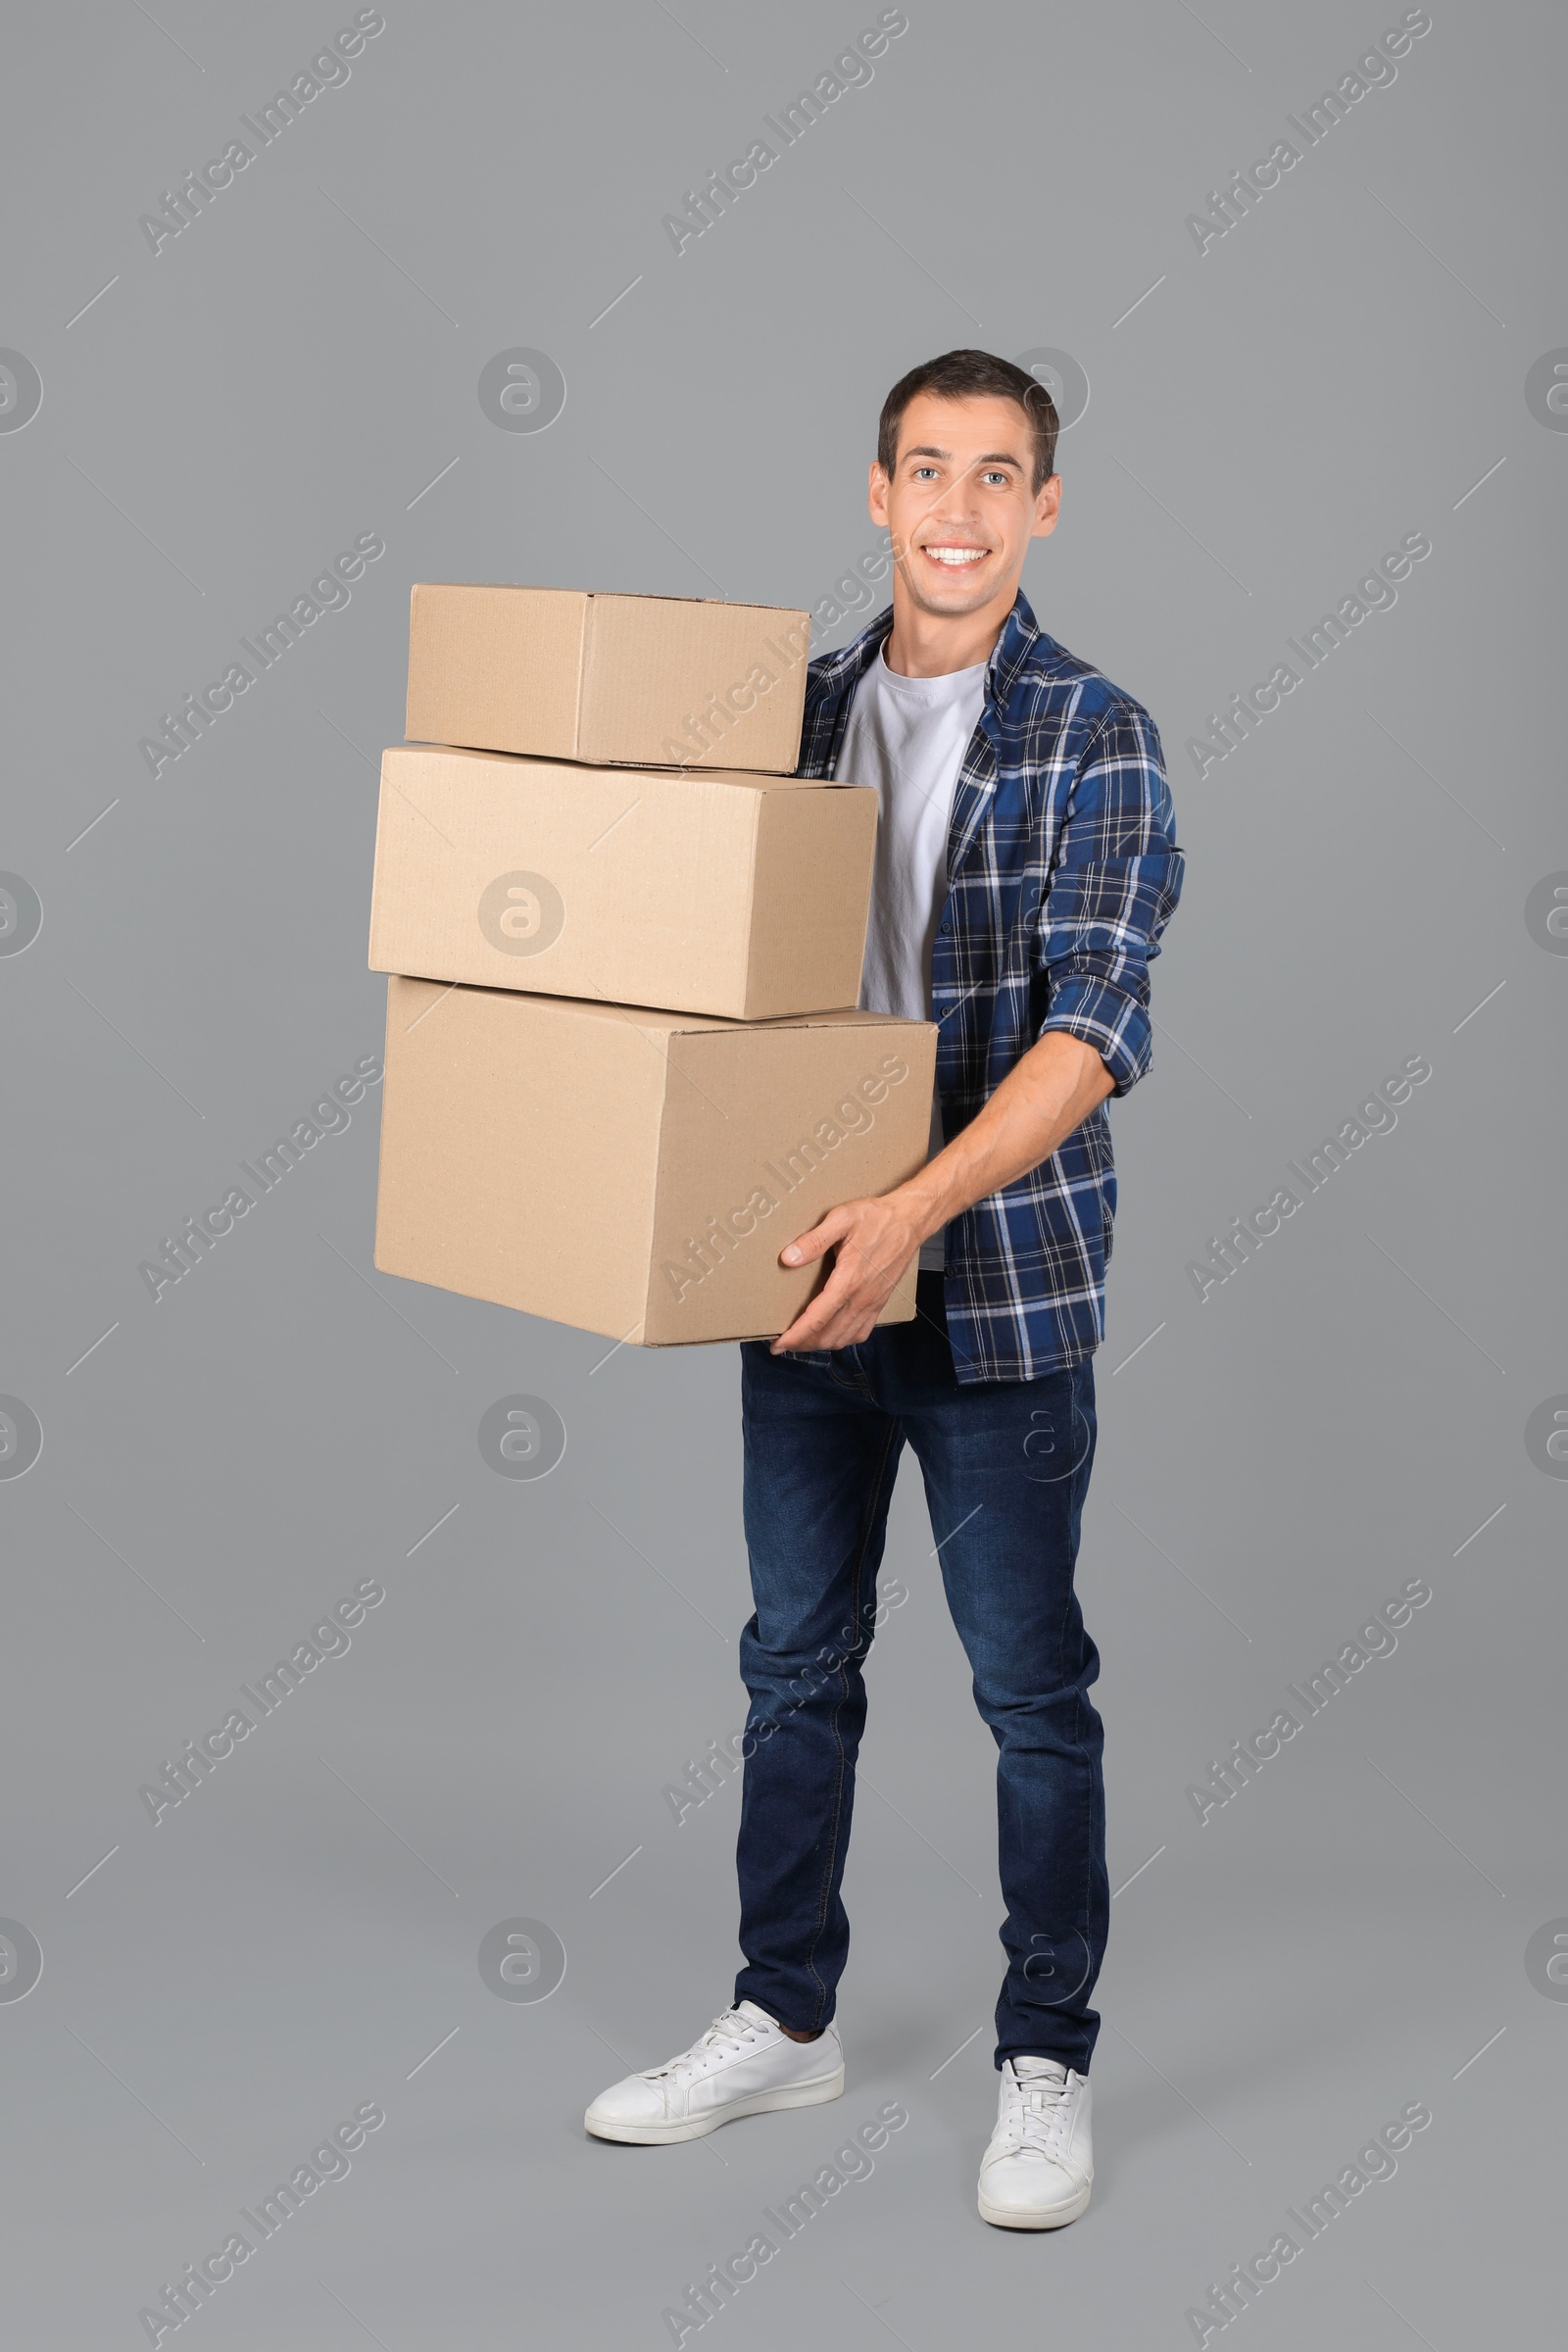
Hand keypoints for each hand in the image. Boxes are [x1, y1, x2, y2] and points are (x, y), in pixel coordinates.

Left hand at [770, 1190, 925, 1353]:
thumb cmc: (876, 1218)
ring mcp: (873, 1302)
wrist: (910, 1221)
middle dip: (803, 1344)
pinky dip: (843, 1340)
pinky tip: (832, 1335)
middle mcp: (862, 1297)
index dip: (795, 1335)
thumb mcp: (842, 1219)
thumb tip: (788, 1258)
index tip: (778, 1344)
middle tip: (782, 1343)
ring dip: (821, 1344)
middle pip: (828, 1335)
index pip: (817, 1319)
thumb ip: (814, 1240)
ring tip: (802, 1341)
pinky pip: (861, 1332)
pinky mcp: (880, 1302)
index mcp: (849, 1280)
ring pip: (844, 1338)